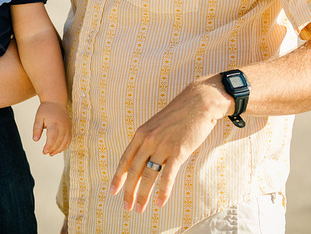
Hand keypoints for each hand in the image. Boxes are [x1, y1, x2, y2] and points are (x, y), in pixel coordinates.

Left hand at [32, 100, 70, 155]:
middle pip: (60, 141)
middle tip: (46, 153)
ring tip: (51, 153)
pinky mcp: (70, 128)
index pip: (53, 137)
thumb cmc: (45, 110)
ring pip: (66, 141)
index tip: (44, 151)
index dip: (49, 146)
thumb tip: (35, 140)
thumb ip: (36, 128)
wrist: (56, 102)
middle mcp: (63, 125)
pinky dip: (64, 146)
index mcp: (54, 122)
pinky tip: (58, 149)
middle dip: (53, 149)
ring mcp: (68, 127)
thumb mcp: (38, 117)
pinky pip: (69, 139)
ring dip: (59, 149)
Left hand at [109, 78, 225, 212]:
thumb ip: (149, 141)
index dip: (118, 177)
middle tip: (127, 207)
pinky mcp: (178, 151)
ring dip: (144, 195)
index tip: (112, 191)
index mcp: (140, 134)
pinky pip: (168, 176)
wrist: (198, 102)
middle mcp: (148, 140)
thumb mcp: (157, 126)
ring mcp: (162, 146)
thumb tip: (144, 160)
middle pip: (135, 171)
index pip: (125, 159)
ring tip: (140, 209)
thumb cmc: (179, 115)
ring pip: (149, 176)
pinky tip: (160, 202)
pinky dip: (163, 191)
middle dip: (129, 191)